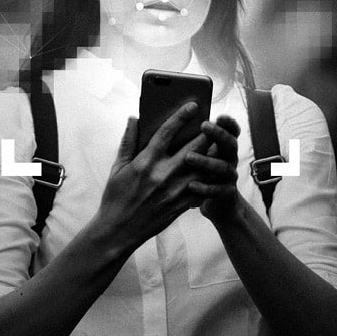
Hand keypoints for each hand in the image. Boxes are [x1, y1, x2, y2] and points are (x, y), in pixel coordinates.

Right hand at [94, 102, 210, 252]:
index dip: (181, 116)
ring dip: (213, 154)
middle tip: (215, 122)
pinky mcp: (181, 205)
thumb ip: (128, 141)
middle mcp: (162, 174)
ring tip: (220, 143)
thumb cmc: (116, 197)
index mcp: (145, 162)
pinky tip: (216, 168)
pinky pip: (202, 188)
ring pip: (202, 167)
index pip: (167, 132)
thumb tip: (134, 118)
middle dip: (206, 132)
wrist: (119, 230)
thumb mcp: (118, 167)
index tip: (193, 105)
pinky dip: (211, 177)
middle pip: (192, 147)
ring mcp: (174, 191)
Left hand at [183, 115, 241, 221]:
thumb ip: (184, 138)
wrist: (213, 205)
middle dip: (218, 133)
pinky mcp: (226, 195)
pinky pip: (218, 191)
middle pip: (229, 143)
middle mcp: (228, 158)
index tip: (218, 115)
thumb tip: (156, 122)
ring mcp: (229, 177)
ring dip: (206, 161)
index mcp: (221, 145)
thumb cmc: (193, 174)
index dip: (227, 122)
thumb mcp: (195, 154)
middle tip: (203, 125)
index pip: (230, 129)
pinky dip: (205, 187)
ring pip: (223, 167)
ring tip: (188, 157)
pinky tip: (191, 185)